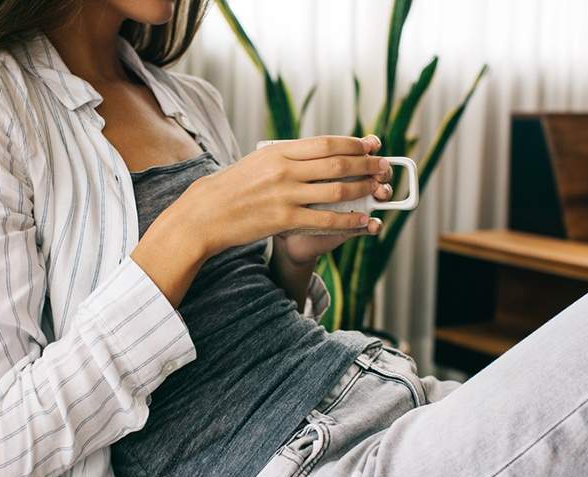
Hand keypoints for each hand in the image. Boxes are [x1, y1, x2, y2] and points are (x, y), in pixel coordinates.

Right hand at [131, 134, 392, 306]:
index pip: (325, 143)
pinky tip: (366, 221)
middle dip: (366, 164)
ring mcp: (285, 195)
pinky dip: (351, 220)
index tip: (371, 144)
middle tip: (384, 165)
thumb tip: (313, 157)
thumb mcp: (255, 164)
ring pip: (337, 190)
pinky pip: (326, 219)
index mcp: (277, 152)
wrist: (203, 215)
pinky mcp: (284, 220)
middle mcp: (284, 169)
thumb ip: (283, 159)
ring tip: (380, 189)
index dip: (353, 143)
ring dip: (364, 189)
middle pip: (337, 163)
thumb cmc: (228, 190)